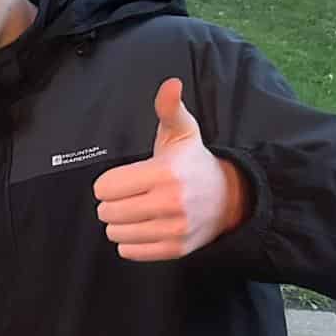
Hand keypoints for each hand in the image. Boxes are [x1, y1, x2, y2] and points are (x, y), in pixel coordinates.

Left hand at [92, 79, 247, 261]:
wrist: (229, 198)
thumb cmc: (193, 163)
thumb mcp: (182, 132)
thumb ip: (169, 109)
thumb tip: (170, 84)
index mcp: (165, 173)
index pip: (105, 187)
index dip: (108, 183)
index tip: (123, 179)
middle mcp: (170, 203)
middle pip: (107, 212)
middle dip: (111, 204)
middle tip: (129, 196)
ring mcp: (174, 229)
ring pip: (115, 234)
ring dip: (119, 224)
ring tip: (137, 211)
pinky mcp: (175, 249)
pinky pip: (129, 252)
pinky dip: (130, 242)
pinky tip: (144, 227)